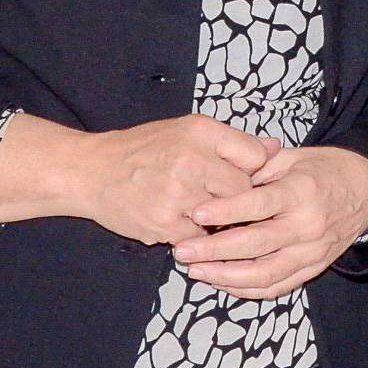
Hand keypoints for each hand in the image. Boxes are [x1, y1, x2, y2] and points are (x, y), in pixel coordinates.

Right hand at [50, 114, 275, 244]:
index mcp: (202, 132)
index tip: (241, 176)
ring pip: (224, 217)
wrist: (91, 171)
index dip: (253, 170)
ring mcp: (177, 194)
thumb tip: (276, 147)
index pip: (257, 157)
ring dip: (216, 220)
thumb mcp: (189, 131)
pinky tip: (179, 222)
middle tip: (221, 199)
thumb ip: (233, 141)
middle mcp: (192, 160)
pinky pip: (198, 237)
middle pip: (243, 190)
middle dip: (237, 199)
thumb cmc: (146, 149)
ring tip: (199, 210)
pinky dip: (194, 235)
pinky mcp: (163, 223)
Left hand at [172, 145, 367, 298]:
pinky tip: (223, 282)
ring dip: (225, 276)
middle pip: (255, 245)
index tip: (196, 214)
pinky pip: (277, 287)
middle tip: (183, 251)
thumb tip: (219, 176)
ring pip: (263, 274)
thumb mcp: (293, 158)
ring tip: (196, 271)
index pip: (258, 205)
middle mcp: (308, 225)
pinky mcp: (314, 267)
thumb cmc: (324, 170)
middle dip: (213, 251)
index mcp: (303, 191)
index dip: (225, 210)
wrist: (367, 191)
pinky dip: (247, 290)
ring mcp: (312, 251)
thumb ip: (257, 168)